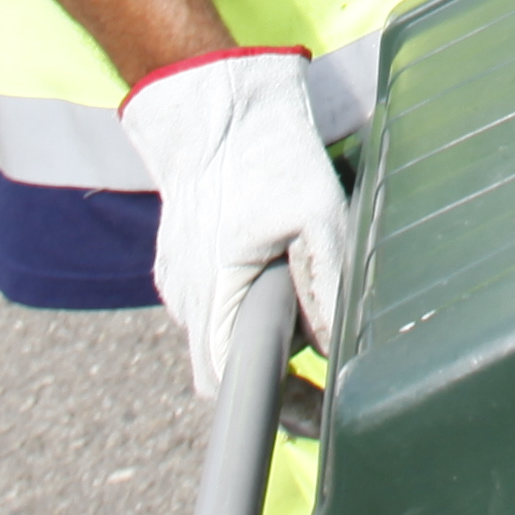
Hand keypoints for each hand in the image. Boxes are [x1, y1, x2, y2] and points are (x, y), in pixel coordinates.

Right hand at [123, 45, 348, 397]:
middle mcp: (186, 296)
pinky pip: (215, 298)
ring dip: (262, 335)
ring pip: (222, 331)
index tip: (317, 414)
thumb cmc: (266, 155)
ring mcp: (179, 277)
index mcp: (212, 293)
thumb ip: (327, 289)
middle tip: (325, 375)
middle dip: (276, 376)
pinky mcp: (183, 258)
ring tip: (307, 315)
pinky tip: (278, 274)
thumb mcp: (319, 217)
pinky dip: (247, 301)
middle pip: (226, 365)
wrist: (216, 100)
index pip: (229, 386)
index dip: (276, 407)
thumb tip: (335, 350)